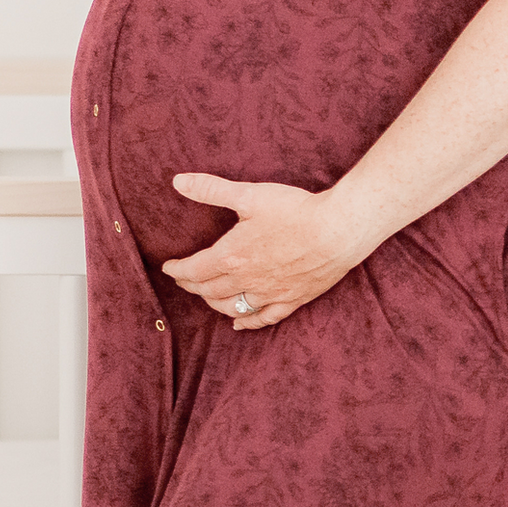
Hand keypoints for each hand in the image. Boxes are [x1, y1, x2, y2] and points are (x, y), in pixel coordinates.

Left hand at [162, 174, 370, 327]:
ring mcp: (270, 294)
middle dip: (192, 285)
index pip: (194, 269)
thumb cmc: (295, 210)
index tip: (169, 267)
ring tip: (206, 297)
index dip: (178, 269)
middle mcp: (246, 281)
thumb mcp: (249, 195)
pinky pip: (264, 319)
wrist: (338, 230)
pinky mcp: (292, 300)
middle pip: (209, 291)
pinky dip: (247, 323)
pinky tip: (239, 324)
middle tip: (184, 279)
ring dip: (214, 304)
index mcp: (231, 256)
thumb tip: (178, 182)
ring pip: (232, 308)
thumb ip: (212, 190)